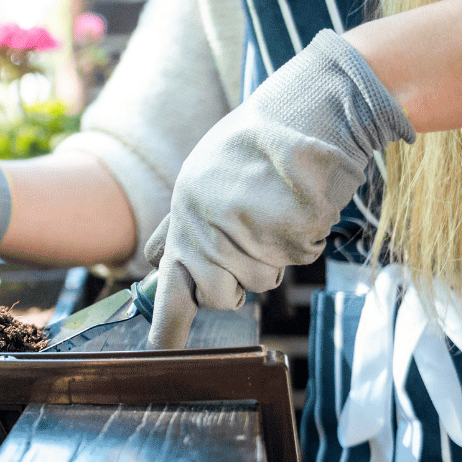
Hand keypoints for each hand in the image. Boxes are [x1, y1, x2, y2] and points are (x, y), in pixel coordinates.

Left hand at [145, 30, 415, 348]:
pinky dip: (305, 234)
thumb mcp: (201, 178)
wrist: (309, 108)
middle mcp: (210, 227)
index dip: (167, 328)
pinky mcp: (289, 230)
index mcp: (184, 215)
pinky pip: (299, 256)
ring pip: (263, 280)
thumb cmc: (255, 146)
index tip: (160, 354)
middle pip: (222, 297)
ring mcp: (249, 231)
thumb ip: (178, 225)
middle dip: (237, 283)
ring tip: (277, 206)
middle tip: (252, 239)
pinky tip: (299, 200)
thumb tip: (152, 259)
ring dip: (275, 253)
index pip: (170, 287)